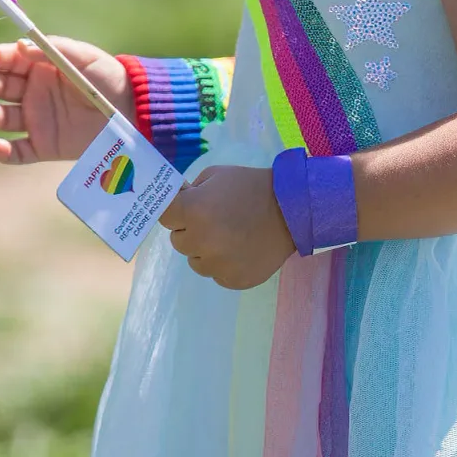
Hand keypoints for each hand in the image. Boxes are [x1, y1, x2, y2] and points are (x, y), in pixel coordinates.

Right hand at [0, 37, 131, 163]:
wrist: (132, 112)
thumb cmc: (109, 78)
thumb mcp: (85, 56)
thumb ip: (55, 49)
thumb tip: (21, 45)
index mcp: (39, 67)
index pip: (8, 60)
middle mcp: (32, 93)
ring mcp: (35, 120)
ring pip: (2, 118)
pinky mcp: (43, 146)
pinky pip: (17, 152)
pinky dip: (4, 153)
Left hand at [159, 165, 294, 289]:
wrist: (291, 210)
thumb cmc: (250, 186)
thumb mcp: (216, 176)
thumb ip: (191, 190)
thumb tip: (175, 203)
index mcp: (193, 210)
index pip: (164, 217)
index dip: (175, 211)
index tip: (185, 208)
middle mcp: (201, 240)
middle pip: (178, 241)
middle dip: (191, 230)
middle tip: (214, 219)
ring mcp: (217, 264)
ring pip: (195, 261)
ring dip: (205, 250)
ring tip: (229, 236)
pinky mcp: (233, 280)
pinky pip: (216, 274)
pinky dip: (223, 264)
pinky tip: (240, 249)